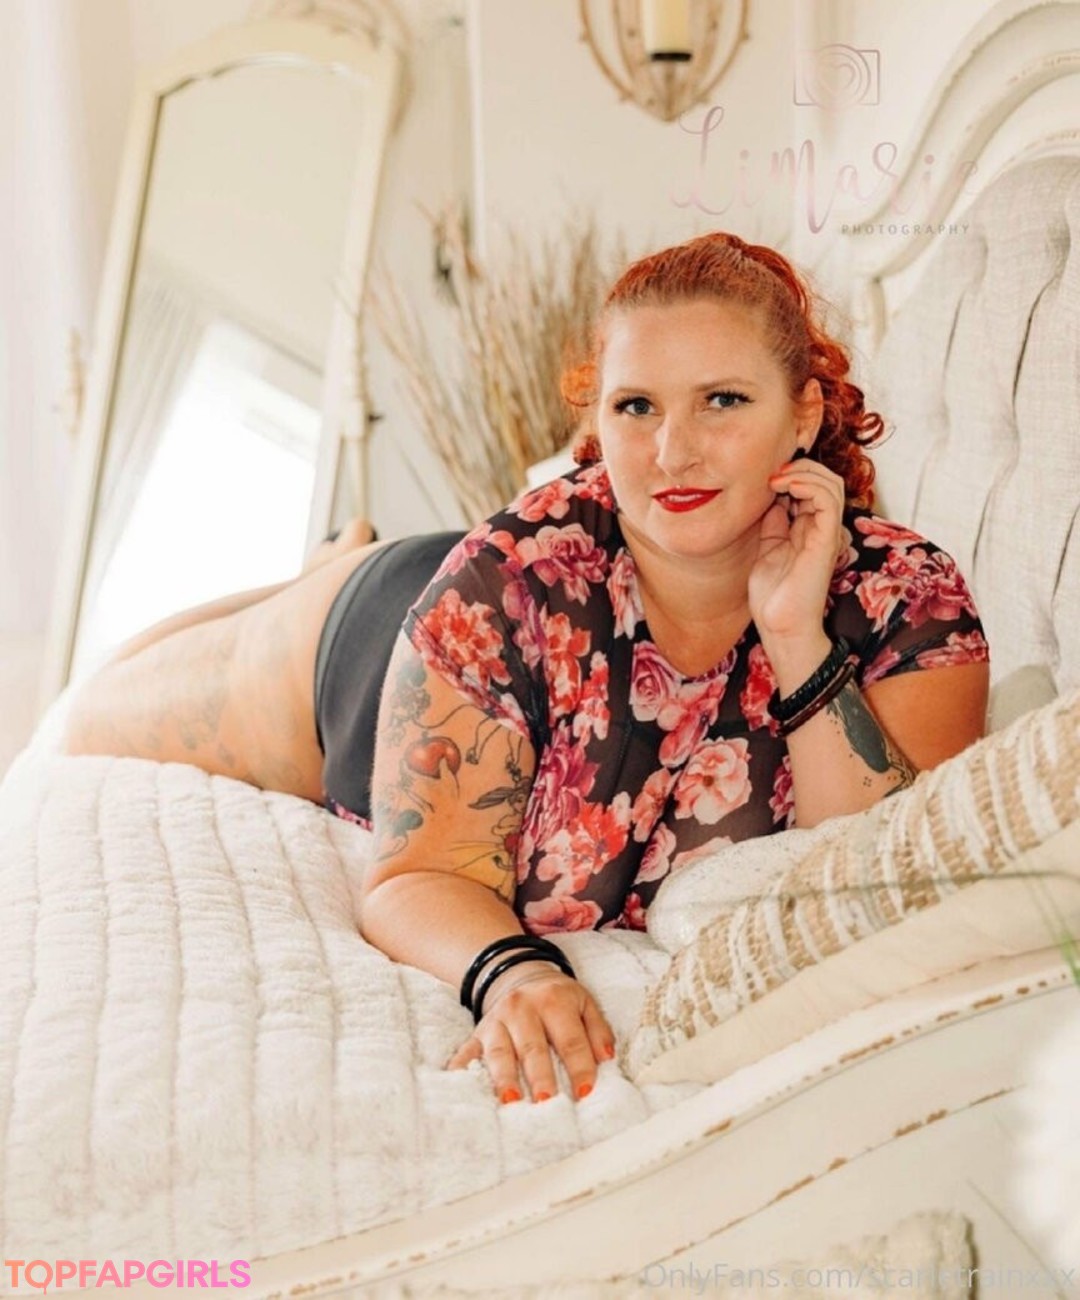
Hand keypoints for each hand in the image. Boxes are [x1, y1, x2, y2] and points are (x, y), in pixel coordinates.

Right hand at [446, 964, 615, 1103]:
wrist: (519, 973)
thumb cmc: (558, 997)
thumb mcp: (584, 1003)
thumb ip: (598, 1030)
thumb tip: (607, 1059)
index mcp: (554, 1001)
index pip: (570, 1039)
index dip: (579, 1067)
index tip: (585, 1094)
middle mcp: (523, 1008)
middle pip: (533, 1047)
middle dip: (540, 1076)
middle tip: (546, 1102)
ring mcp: (497, 1020)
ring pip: (500, 1052)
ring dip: (504, 1077)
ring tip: (510, 1101)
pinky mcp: (478, 1032)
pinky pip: (467, 1050)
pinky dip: (461, 1067)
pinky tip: (458, 1083)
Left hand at [748, 455, 845, 639]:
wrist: (780, 626)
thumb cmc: (773, 595)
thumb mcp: (767, 548)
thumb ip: (773, 522)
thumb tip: (771, 496)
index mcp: (808, 528)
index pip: (811, 486)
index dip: (791, 473)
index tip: (763, 477)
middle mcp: (821, 527)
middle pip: (825, 479)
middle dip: (799, 466)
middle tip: (771, 472)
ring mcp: (825, 532)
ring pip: (831, 483)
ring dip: (803, 471)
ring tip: (777, 477)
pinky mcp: (826, 539)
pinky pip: (828, 499)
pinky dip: (808, 483)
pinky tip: (784, 486)